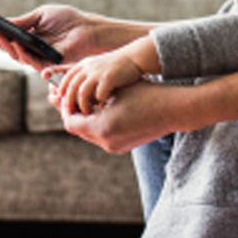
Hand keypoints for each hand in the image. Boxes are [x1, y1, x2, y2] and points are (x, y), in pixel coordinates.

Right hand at [0, 4, 153, 68]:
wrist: (86, 28)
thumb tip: (3, 23)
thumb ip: (23, 21)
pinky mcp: (46, 64)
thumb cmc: (67, 20)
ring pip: (16, 55)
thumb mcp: (40, 15)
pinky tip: (16, 42)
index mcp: (28, 37)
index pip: (7, 36)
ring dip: (5, 44)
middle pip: (8, 47)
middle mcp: (30, 49)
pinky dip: (22, 51)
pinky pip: (30, 60)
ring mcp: (37, 57)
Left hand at [49, 51, 144, 114]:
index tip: (62, 103)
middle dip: (69, 103)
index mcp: (84, 65)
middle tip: (72, 114)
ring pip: (82, 93)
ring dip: (84, 106)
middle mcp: (88, 67)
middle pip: (71, 87)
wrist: (135, 57)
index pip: (66, 78)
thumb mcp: (97, 68)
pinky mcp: (109, 77)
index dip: (62, 91)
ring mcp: (98, 72)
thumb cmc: (117, 67)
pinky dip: (99, 103)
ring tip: (89, 114)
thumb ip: (87, 77)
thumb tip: (77, 95)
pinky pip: (98, 95)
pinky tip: (104, 107)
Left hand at [55, 80, 189, 154]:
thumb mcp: (114, 91)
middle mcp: (106, 141)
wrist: (172, 109)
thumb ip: (92, 95)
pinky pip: (102, 136)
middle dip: (75, 115)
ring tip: (88, 105)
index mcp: (102, 127)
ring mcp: (115, 147)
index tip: (64, 97)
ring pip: (90, 134)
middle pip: (79, 130)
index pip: (70, 122)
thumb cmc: (144, 93)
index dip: (65, 109)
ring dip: (87, 121)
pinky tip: (103, 111)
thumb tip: (71, 94)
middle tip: (72, 101)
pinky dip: (98, 125)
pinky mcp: (123, 147)